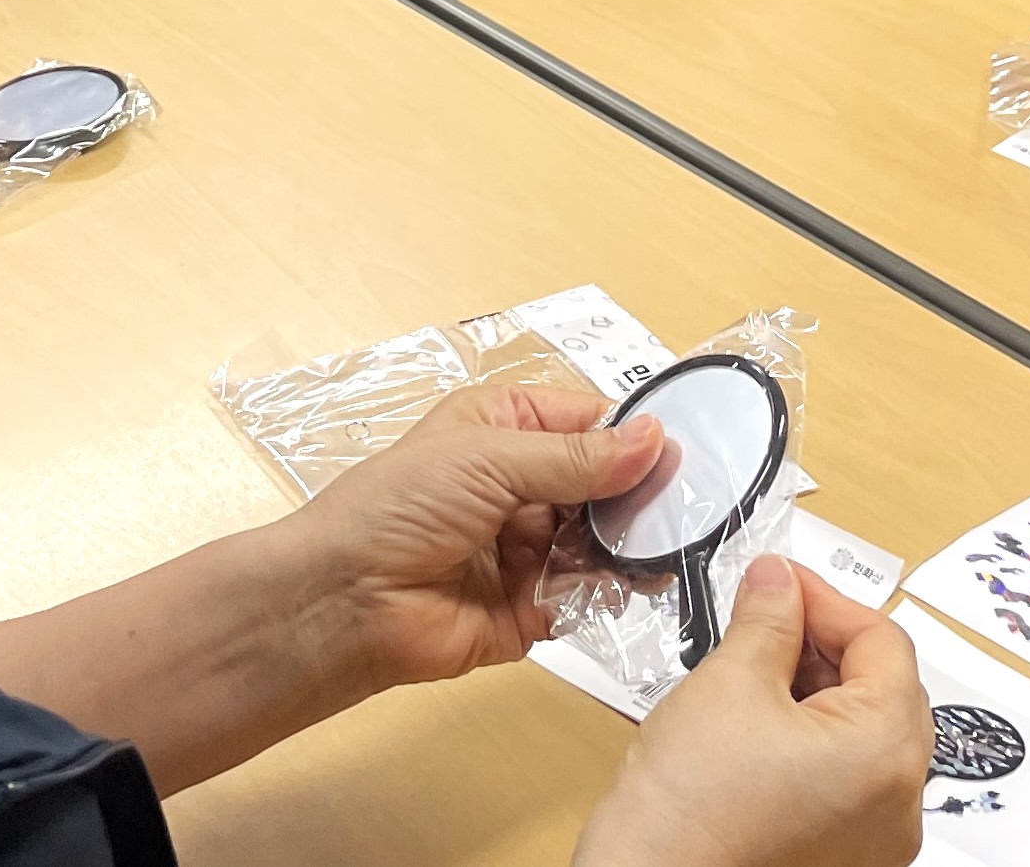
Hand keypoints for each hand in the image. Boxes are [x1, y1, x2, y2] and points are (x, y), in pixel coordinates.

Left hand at [282, 383, 669, 693]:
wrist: (348, 601)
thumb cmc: (400, 507)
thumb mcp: (488, 459)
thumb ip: (575, 457)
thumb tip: (655, 439)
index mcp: (504, 426)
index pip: (588, 421)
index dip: (632, 435)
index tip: (682, 452)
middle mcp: (521, 483)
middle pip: (605, 484)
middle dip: (638, 496)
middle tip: (681, 508)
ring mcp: (530, 547)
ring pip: (604, 542)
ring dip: (629, 546)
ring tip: (658, 549)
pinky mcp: (535, 608)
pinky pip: (589, 596)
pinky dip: (610, 592)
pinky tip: (630, 587)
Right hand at [577, 560, 930, 866]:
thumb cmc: (689, 810)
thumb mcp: (729, 682)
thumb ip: (767, 619)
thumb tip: (778, 582)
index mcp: (886, 751)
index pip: (882, 641)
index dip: (825, 599)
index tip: (778, 583)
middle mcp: (899, 804)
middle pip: (885, 690)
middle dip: (825, 645)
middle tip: (767, 619)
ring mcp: (876, 840)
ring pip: (866, 737)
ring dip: (819, 693)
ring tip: (756, 672)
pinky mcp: (846, 859)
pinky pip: (848, 782)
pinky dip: (815, 743)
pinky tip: (761, 728)